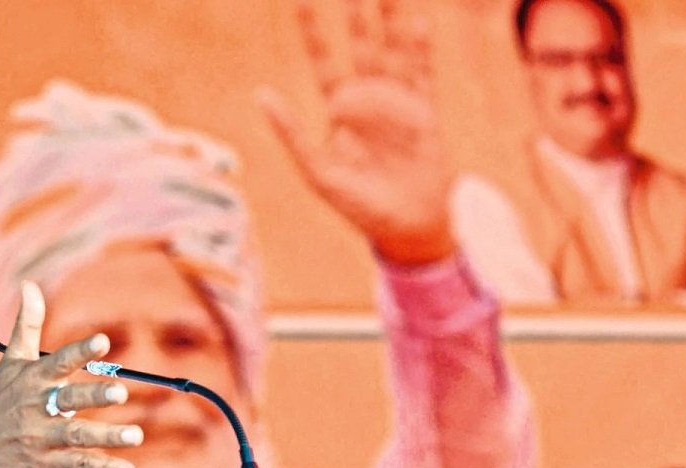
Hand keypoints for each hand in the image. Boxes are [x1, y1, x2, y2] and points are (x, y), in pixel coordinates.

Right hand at [0, 281, 141, 467]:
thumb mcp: (10, 361)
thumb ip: (26, 325)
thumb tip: (29, 285)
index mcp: (34, 380)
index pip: (59, 361)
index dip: (81, 351)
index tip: (103, 341)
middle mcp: (38, 407)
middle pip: (70, 400)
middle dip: (94, 395)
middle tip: (119, 392)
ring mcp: (42, 437)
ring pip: (78, 436)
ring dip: (107, 436)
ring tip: (136, 435)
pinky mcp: (47, 463)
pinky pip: (79, 465)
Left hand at [260, 0, 455, 265]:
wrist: (403, 226)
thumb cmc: (357, 204)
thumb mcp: (316, 170)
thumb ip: (292, 132)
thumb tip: (260, 94)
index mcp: (340, 110)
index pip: (324, 61)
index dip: (313, 32)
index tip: (301, 0)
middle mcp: (369, 99)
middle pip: (361, 46)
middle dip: (356, 13)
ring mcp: (398, 103)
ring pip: (392, 51)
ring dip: (389, 20)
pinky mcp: (425, 114)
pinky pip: (422, 75)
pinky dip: (419, 50)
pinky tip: (416, 22)